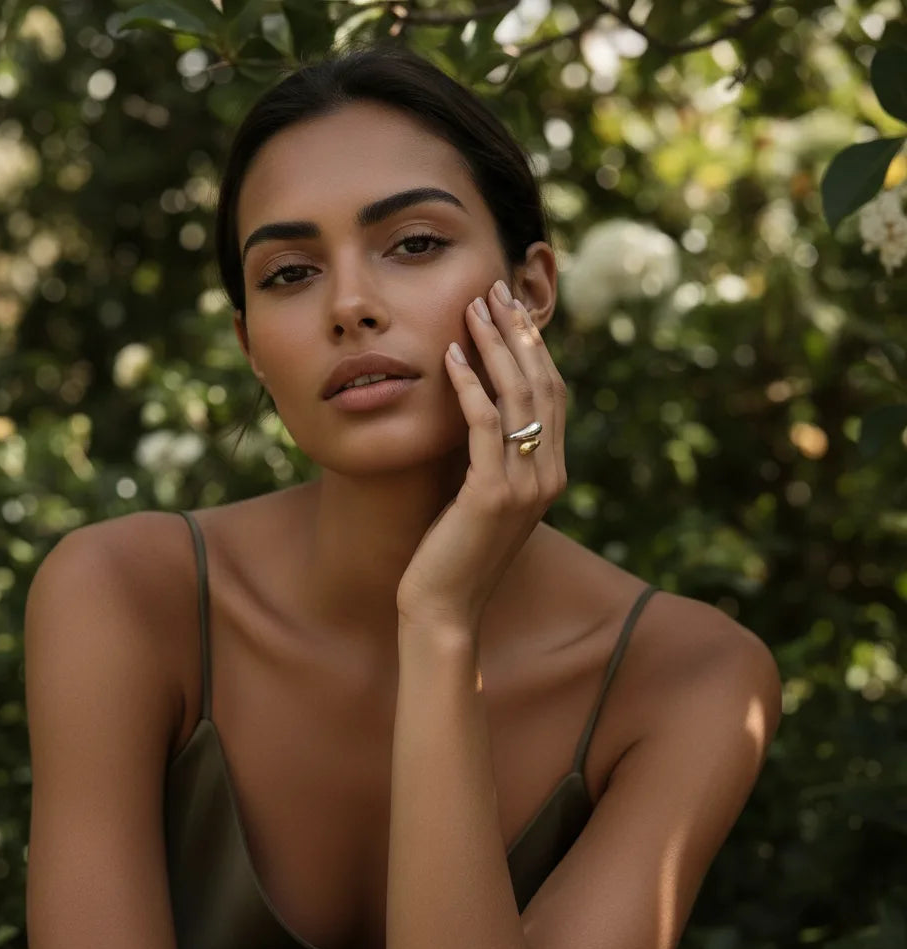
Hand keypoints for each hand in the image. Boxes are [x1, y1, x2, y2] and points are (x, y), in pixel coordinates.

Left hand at [395, 279, 568, 635]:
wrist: (446, 609)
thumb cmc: (457, 553)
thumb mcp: (486, 499)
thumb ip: (496, 460)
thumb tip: (484, 412)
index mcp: (551, 473)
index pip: (551, 396)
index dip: (535, 348)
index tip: (513, 310)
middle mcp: (547, 475)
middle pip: (540, 386)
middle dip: (519, 333)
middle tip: (497, 290)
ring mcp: (524, 486)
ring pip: (516, 398)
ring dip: (494, 346)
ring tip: (475, 306)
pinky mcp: (490, 495)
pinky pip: (483, 425)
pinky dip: (468, 385)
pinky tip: (450, 354)